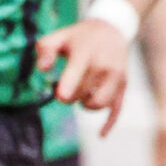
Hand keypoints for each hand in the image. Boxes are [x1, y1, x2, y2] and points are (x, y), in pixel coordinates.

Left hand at [35, 17, 131, 131]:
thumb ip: (45, 50)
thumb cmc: (79, 36)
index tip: (60, 94)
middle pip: (83, 95)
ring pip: (99, 104)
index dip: (65, 92)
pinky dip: (109, 123)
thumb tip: (42, 69)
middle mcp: (104, 67)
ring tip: (80, 95)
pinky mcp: (123, 86)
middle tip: (66, 87)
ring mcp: (116, 78)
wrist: (112, 30)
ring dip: (85, 105)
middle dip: (70, 96)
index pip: (76, 79)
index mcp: (85, 55)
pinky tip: (100, 135)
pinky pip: (117, 109)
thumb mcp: (59, 36)